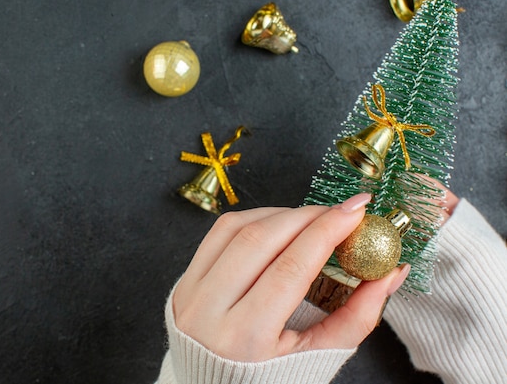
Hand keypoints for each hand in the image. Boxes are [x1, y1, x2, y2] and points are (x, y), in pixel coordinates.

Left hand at [172, 193, 410, 361]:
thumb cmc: (269, 380)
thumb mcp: (317, 358)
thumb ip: (358, 316)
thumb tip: (393, 271)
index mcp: (245, 338)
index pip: (291, 268)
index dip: (327, 231)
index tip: (358, 210)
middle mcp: (209, 311)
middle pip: (262, 239)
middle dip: (308, 216)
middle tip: (342, 212)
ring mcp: (190, 292)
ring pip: (236, 227)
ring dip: (281, 214)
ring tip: (313, 219)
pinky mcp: (184, 279)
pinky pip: (218, 232)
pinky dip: (253, 219)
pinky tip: (279, 224)